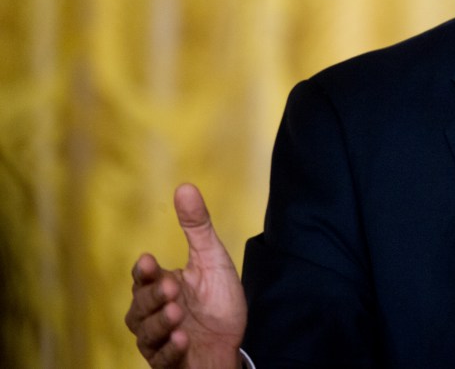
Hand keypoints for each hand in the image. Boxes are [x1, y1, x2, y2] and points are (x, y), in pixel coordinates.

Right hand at [125, 183, 247, 367]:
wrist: (231, 342)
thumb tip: (185, 186)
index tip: (150, 260)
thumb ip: (197, 227)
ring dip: (159, 323)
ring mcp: (159, 340)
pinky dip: (170, 350)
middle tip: (172, 288)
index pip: (143, 277)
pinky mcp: (168, 362)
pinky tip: (183, 339)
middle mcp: (153, 314)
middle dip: (153, 297)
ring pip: (145, 333)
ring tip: (177, 313)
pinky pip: (162, 359)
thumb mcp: (212, 259)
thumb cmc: (217, 300)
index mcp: (160, 286)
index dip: (144, 271)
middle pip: (140, 306)